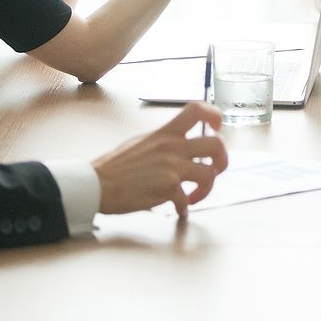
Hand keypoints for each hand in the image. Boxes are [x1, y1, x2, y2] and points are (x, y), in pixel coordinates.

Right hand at [91, 103, 228, 216]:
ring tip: (195, 196)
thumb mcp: (142, 142)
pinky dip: (184, 207)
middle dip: (223, 159)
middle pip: (215, 144)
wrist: (97, 184)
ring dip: (207, 189)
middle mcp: (172, 147)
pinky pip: (186, 200)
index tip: (217, 128)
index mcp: (164, 133)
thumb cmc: (115, 166)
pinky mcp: (168, 188)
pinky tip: (177, 209)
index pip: (196, 110)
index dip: (215, 116)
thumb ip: (164, 141)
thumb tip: (179, 146)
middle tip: (216, 169)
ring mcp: (172, 167)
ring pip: (209, 174)